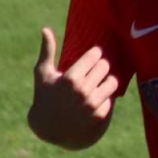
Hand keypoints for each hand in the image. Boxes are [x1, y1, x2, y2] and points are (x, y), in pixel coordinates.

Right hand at [29, 27, 118, 142]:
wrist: (49, 129)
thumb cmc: (44, 96)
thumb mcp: (43, 74)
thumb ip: (47, 52)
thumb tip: (46, 29)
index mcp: (70, 78)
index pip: (96, 55)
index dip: (94, 55)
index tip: (90, 58)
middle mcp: (83, 91)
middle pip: (105, 66)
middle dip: (99, 67)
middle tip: (92, 71)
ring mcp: (93, 104)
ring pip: (113, 81)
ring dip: (106, 81)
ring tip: (96, 84)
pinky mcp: (101, 115)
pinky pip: (112, 98)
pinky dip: (105, 98)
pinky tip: (94, 101)